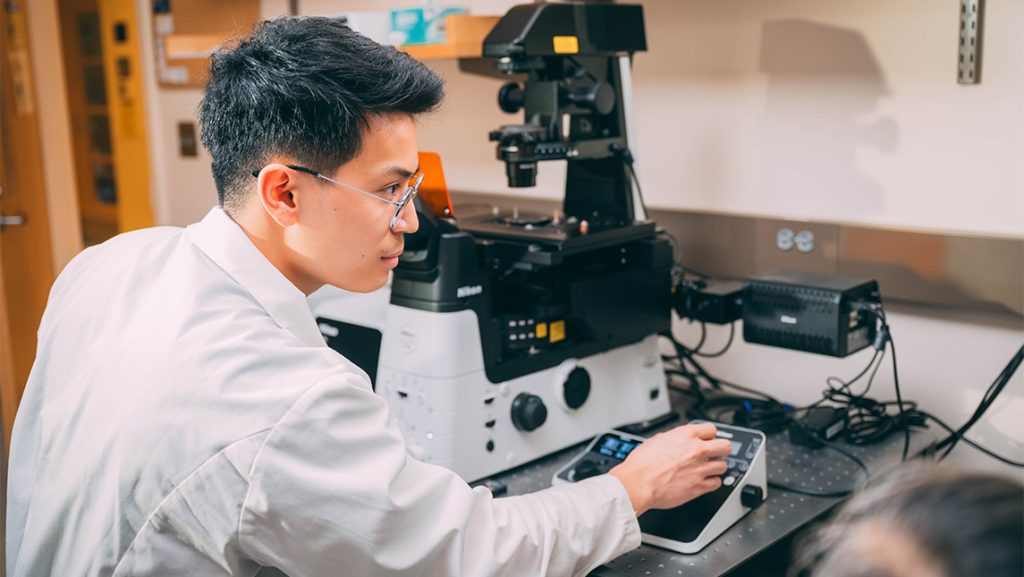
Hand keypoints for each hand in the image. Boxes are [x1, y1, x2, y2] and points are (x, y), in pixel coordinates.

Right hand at [608, 423, 732, 515]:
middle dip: (720, 450)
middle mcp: (696, 450)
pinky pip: (717, 483)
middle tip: (715, 454)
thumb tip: (678, 440)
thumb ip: (674, 439)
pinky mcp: (699, 486)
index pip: (712, 429)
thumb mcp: (656, 440)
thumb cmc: (641, 464)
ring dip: (716, 468)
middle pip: (725, 446)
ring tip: (707, 470)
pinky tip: (703, 481)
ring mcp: (700, 469)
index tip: (707, 440)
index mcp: (686, 435)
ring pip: (723, 466)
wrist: (637, 483)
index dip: (709, 435)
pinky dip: (712, 483)